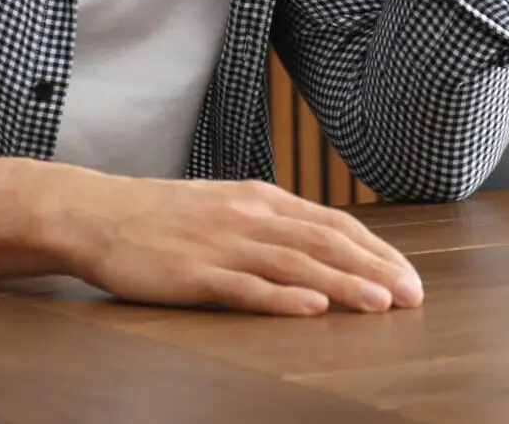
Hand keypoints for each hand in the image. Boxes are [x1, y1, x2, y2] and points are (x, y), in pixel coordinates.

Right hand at [57, 176, 423, 316]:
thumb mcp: (224, 206)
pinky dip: (283, 298)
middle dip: (374, 268)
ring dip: (343, 284)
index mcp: (259, 199)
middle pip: (324, 242)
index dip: (375, 249)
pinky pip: (245, 287)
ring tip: (380, 303)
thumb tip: (322, 244)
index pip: (332, 223)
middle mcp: (248, 216)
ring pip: (294, 264)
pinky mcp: (192, 274)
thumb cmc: (162, 217)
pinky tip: (313, 309)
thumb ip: (270, 223)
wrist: (96, 214)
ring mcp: (220, 244)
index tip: (409, 275)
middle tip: (412, 294)